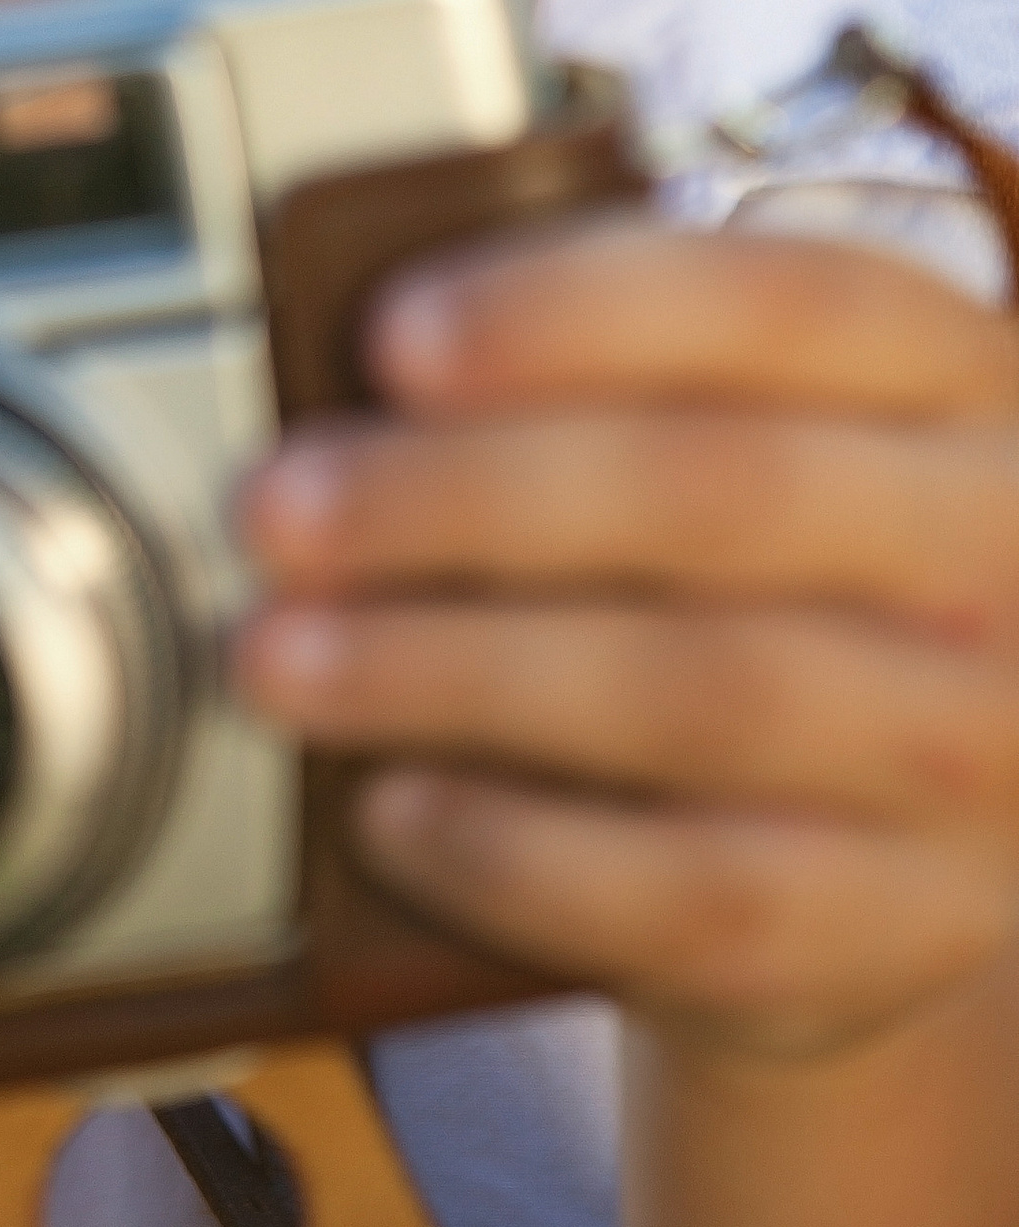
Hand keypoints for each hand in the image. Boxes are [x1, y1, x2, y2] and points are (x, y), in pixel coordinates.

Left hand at [234, 216, 1018, 1058]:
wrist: (893, 823)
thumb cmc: (762, 563)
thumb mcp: (739, 421)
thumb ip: (600, 372)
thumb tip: (364, 375)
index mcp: (953, 374)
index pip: (782, 300)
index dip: (574, 310)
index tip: (388, 340)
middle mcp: (1001, 550)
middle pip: (723, 495)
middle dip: (467, 497)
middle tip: (280, 512)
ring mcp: (982, 751)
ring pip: (707, 696)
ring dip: (458, 671)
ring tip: (287, 658)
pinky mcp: (918, 926)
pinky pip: (706, 899)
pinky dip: (525, 854)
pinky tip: (394, 808)